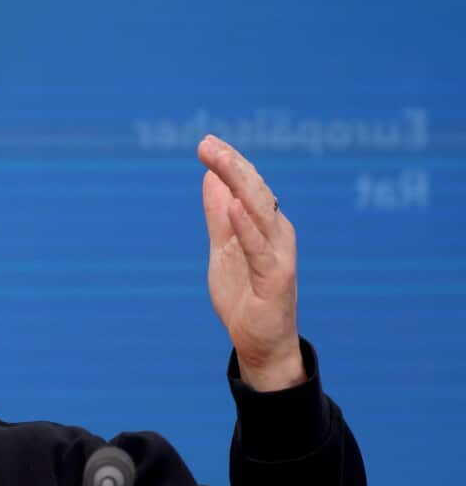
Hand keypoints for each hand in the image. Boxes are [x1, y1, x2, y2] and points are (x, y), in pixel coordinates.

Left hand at [197, 135, 305, 391]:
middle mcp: (277, 234)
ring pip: (259, 213)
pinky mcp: (276, 280)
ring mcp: (279, 256)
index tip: (206, 141)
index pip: (248, 185)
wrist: (259, 343)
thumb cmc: (244, 294)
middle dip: (231, 165)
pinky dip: (247, 226)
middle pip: (254, 191)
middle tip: (206, 143)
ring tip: (219, 163)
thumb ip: (218, 216)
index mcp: (265, 225)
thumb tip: (210, 178)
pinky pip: (260, 249)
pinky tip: (233, 206)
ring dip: (239, 185)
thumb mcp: (223, 248)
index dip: (229, 162)